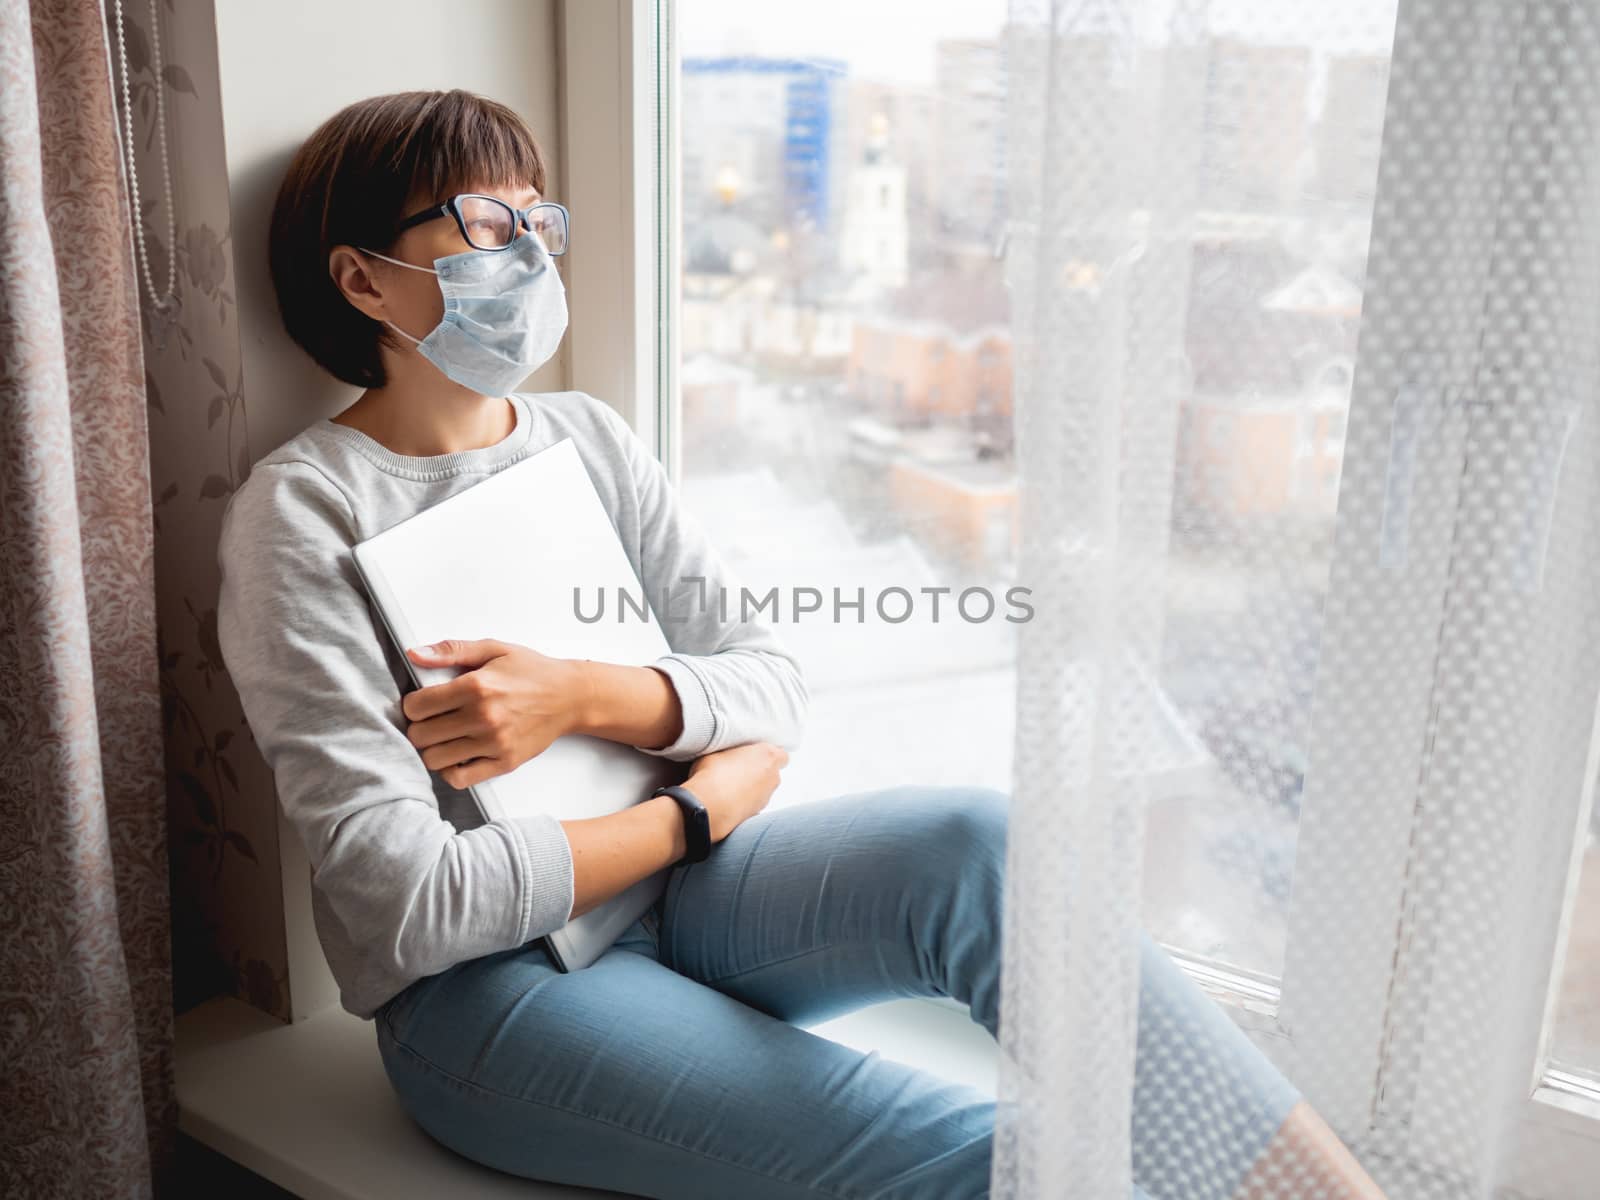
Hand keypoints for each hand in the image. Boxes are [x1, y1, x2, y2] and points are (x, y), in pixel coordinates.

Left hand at [401, 638, 586, 788]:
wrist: (570, 696)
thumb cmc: (533, 672)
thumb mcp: (494, 649)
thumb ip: (452, 650)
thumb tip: (415, 653)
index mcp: (476, 686)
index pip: (417, 707)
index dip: (412, 705)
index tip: (421, 704)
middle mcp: (484, 716)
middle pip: (421, 736)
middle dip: (419, 728)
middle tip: (430, 721)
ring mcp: (494, 743)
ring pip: (434, 759)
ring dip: (432, 749)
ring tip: (443, 738)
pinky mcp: (504, 762)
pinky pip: (460, 779)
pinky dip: (450, 770)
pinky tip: (457, 755)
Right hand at [684, 741, 789, 841]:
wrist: (709, 806)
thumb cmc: (714, 774)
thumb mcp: (718, 751)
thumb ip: (731, 751)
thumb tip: (728, 756)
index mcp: (768, 755)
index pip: (781, 754)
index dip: (768, 755)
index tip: (754, 754)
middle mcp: (773, 777)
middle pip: (771, 772)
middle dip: (757, 770)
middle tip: (737, 768)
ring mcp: (766, 797)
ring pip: (762, 789)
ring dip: (750, 787)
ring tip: (728, 786)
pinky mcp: (757, 814)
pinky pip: (752, 803)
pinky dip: (744, 802)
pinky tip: (727, 800)